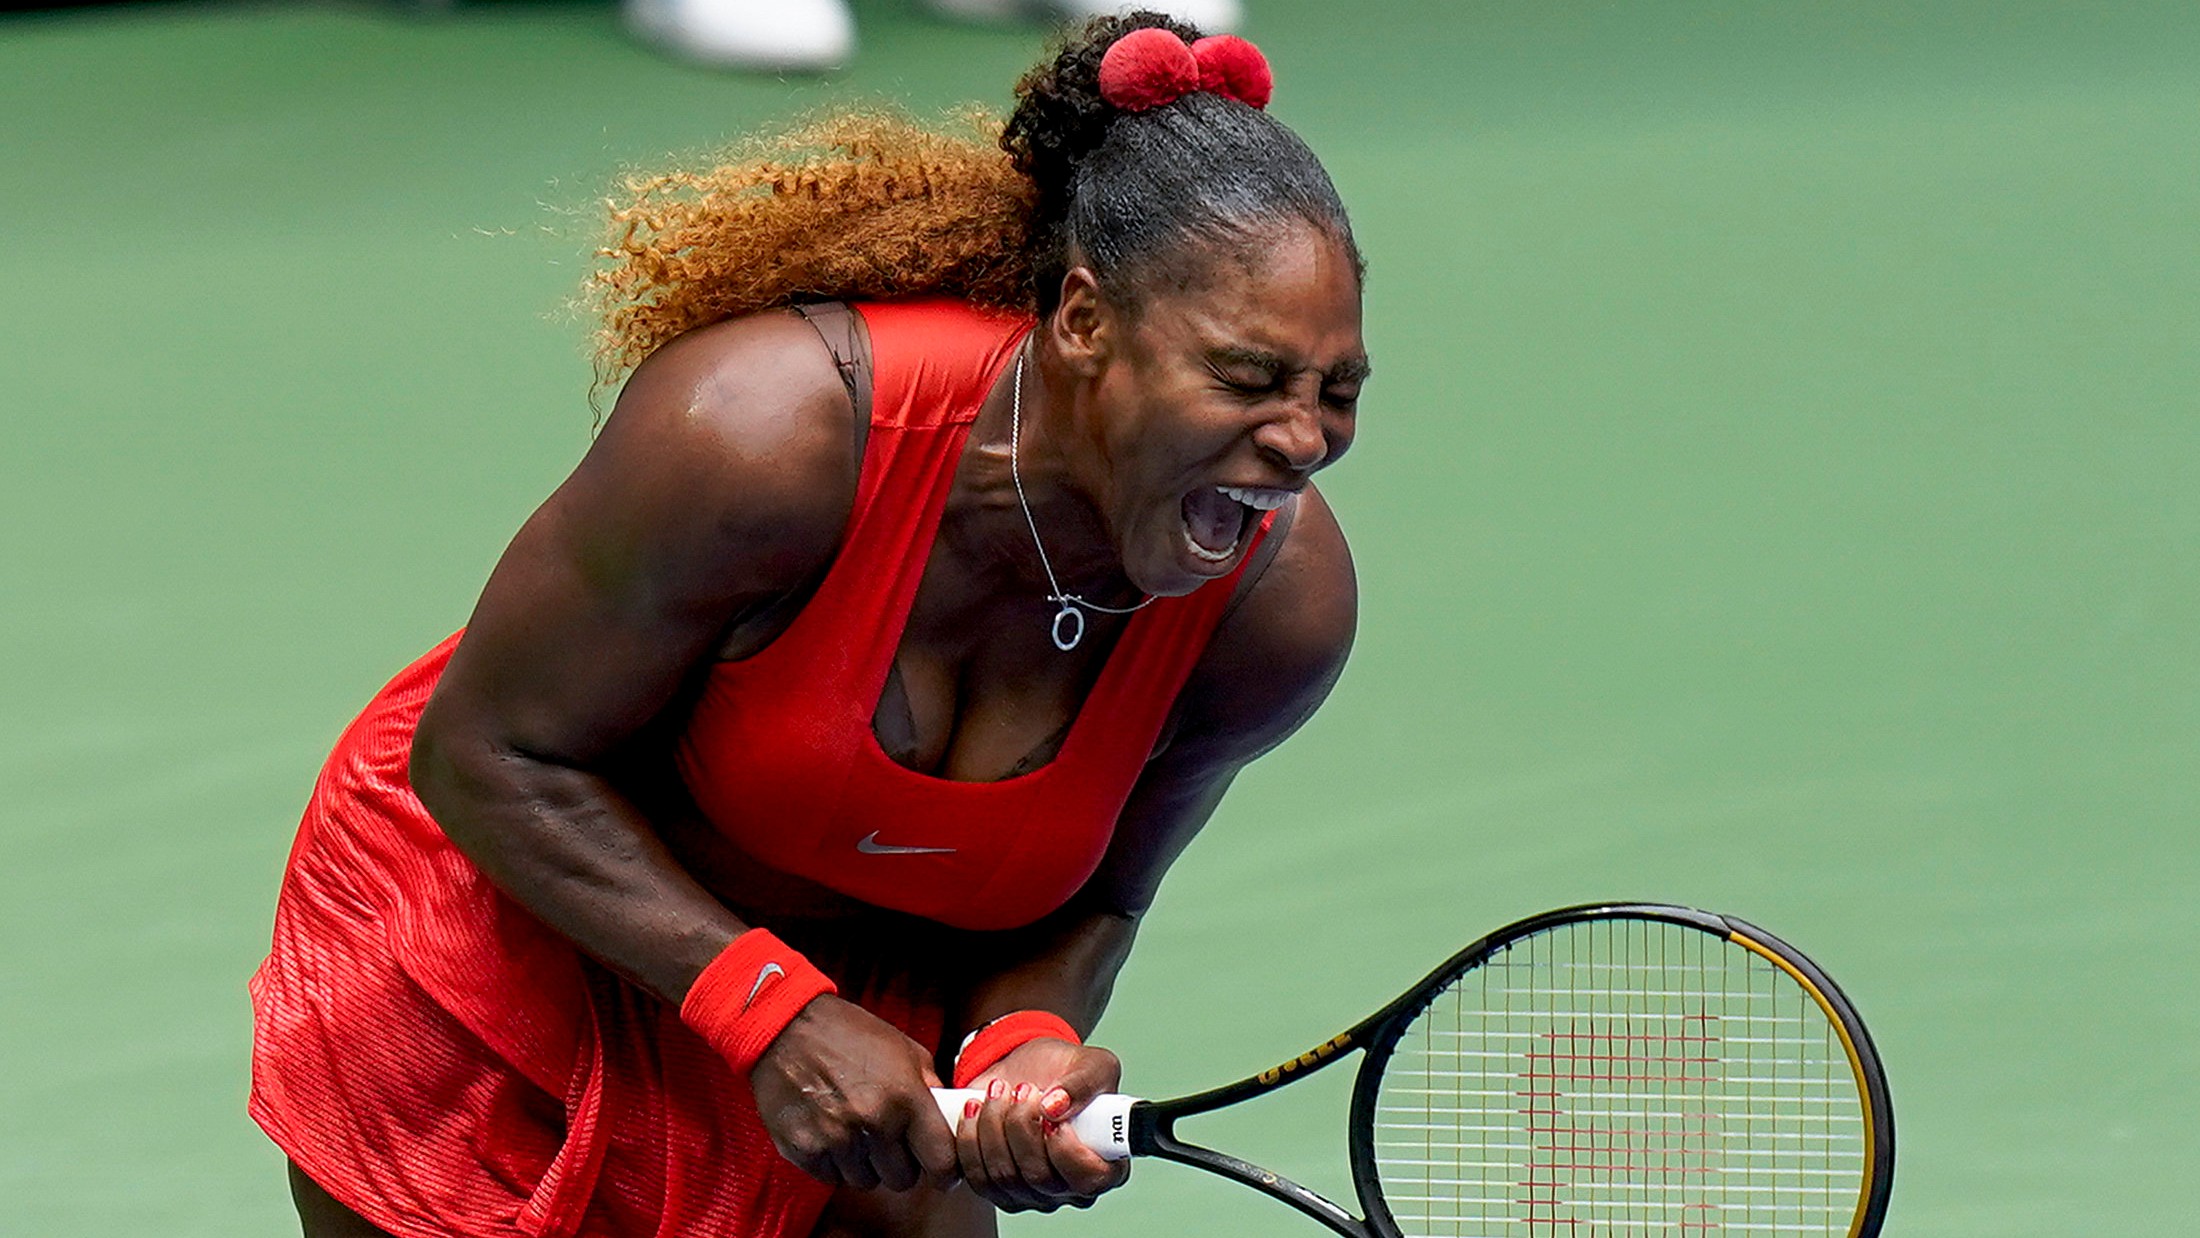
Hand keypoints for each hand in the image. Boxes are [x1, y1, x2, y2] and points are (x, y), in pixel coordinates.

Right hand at [750, 995, 958, 1191]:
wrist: (785, 1027)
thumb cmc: (846, 1034)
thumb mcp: (902, 1048)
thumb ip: (930, 1086)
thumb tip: (947, 1118)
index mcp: (906, 1097)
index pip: (941, 1161)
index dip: (945, 1171)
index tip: (941, 1173)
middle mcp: (874, 1123)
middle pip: (903, 1179)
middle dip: (900, 1163)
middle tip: (888, 1140)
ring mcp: (838, 1140)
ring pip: (867, 1181)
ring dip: (866, 1164)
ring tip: (855, 1130)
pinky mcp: (805, 1151)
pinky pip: (832, 1178)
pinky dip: (834, 1162)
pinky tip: (830, 1132)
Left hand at [954, 1039, 1129, 1212]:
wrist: (1027, 1070)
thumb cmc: (1068, 1072)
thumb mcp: (1093, 1064)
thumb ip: (1085, 1084)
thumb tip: (1056, 1106)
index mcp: (1107, 1164)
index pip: (1090, 1181)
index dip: (1068, 1152)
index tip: (1051, 1116)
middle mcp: (1070, 1188)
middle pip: (1040, 1178)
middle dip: (1022, 1126)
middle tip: (1022, 1089)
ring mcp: (1032, 1194)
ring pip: (1004, 1177)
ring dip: (993, 1127)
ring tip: (999, 1092)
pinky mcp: (997, 1189)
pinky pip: (977, 1177)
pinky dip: (970, 1140)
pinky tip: (975, 1109)